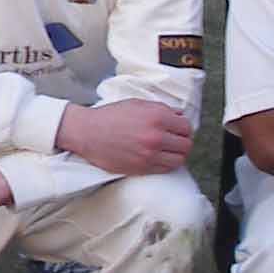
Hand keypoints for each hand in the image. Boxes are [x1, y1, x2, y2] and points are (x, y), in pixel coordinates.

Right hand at [57, 99, 193, 176]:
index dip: (183, 128)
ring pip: (180, 159)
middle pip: (186, 144)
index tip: (177, 129)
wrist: (87, 132)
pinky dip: (167, 164)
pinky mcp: (142, 167)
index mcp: (157, 117)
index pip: (186, 127)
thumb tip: (178, 115)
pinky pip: (167, 169)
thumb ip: (160, 108)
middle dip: (182, 141)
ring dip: (176, 154)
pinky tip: (159, 158)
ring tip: (168, 151)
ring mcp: (150, 154)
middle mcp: (156, 136)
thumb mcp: (136, 104)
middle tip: (174, 140)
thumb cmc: (109, 116)